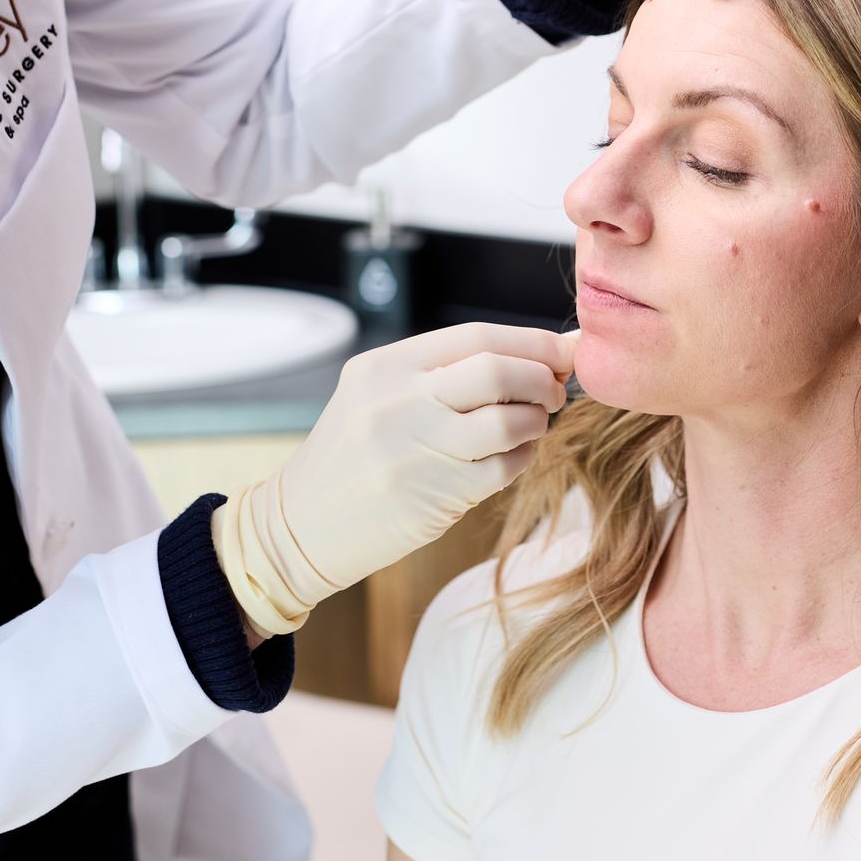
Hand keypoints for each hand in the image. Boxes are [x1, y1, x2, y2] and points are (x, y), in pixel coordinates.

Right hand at [210, 323, 576, 637]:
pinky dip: (522, 458)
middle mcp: (399, 401)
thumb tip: (541, 352)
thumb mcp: (377, 393)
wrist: (299, 524)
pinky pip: (503, 468)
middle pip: (498, 370)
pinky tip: (511, 456)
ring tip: (531, 423)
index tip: (560, 350)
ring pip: (508, 420)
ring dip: (536, 420)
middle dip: (542, 378)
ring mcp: (416, 450)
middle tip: (554, 389)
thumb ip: (447, 371)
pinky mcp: (434, 496)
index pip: (478, 336)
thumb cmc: (353, 454)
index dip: (532, 341)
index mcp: (385, 366)